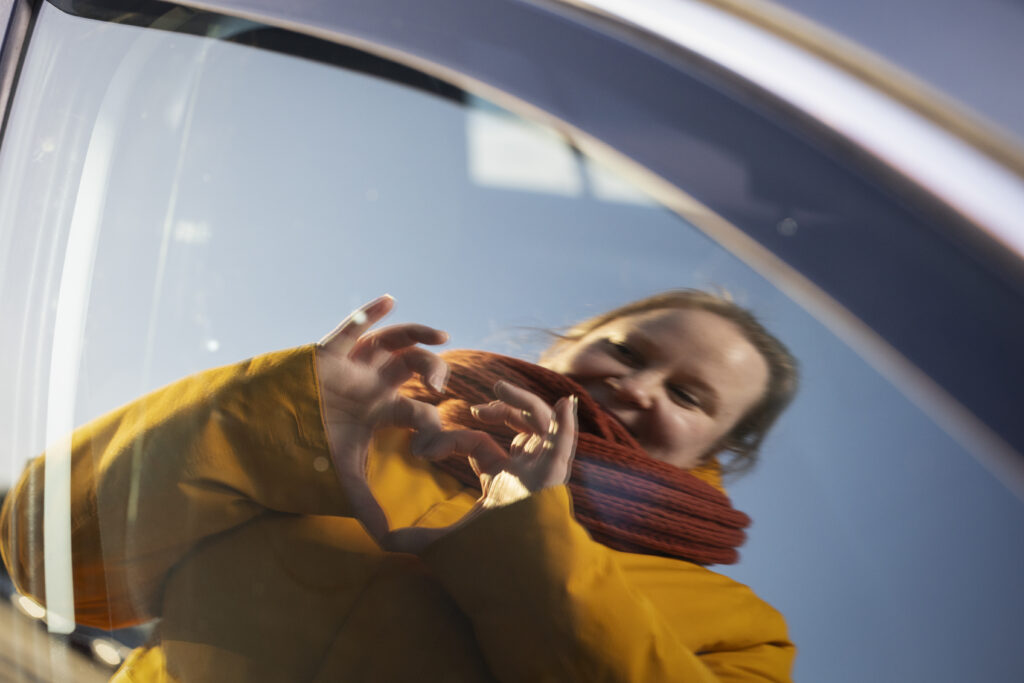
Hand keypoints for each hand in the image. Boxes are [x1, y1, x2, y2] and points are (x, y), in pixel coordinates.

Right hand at [315, 295, 502, 543]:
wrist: (265, 436)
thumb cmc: (307, 451)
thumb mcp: (344, 478)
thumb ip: (367, 505)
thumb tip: (386, 542)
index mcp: (382, 410)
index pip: (419, 409)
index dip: (432, 422)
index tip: (430, 444)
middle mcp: (372, 383)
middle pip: (414, 367)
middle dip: (434, 371)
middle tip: (442, 387)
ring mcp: (353, 365)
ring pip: (393, 342)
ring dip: (418, 335)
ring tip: (442, 338)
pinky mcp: (328, 352)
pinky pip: (352, 326)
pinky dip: (370, 312)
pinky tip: (389, 301)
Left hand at [382, 383, 577, 553]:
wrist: (517, 583)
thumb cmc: (488, 562)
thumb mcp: (445, 541)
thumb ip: (415, 537)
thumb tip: (380, 538)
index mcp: (501, 478)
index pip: (478, 443)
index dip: (449, 439)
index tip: (421, 450)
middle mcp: (524, 471)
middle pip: (520, 424)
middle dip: (502, 406)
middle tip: (479, 400)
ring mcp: (541, 473)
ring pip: (539, 424)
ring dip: (523, 401)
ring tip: (499, 387)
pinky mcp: (554, 480)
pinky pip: (564, 444)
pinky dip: (566, 423)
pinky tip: (563, 403)